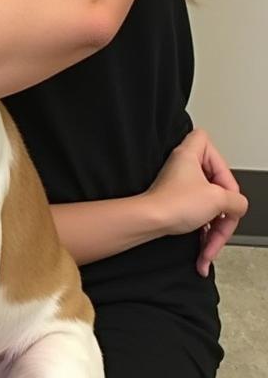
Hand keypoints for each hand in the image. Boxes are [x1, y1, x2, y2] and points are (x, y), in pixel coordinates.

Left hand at [145, 128, 247, 275]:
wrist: (150, 221)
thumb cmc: (172, 203)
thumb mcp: (218, 199)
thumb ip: (237, 200)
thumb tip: (238, 205)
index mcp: (189, 155)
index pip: (205, 140)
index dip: (219, 160)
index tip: (224, 183)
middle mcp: (184, 167)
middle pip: (217, 183)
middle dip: (224, 212)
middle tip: (224, 223)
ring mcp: (180, 185)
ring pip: (210, 204)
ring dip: (216, 229)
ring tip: (212, 245)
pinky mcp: (178, 201)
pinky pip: (200, 214)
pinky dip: (205, 232)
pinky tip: (206, 248)